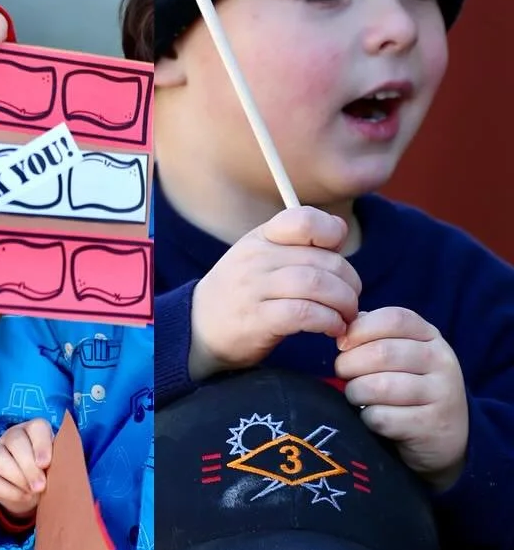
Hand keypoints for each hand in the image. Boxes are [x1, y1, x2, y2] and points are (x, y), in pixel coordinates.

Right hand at [0, 418, 53, 521]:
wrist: (33, 492)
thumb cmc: (51, 474)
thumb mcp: (60, 467)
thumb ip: (63, 465)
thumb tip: (67, 474)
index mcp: (35, 429)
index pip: (36, 428)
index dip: (41, 445)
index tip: (46, 464)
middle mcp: (13, 435)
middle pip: (15, 442)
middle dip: (28, 466)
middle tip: (41, 486)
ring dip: (17, 477)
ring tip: (32, 492)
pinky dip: (8, 491)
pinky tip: (23, 497)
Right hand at [188, 206, 360, 380]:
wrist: (197, 328)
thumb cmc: (241, 294)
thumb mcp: (261, 258)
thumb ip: (297, 246)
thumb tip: (340, 231)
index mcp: (261, 238)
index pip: (303, 220)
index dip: (331, 234)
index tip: (337, 256)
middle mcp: (256, 259)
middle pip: (324, 261)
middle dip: (349, 283)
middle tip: (351, 300)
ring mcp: (253, 289)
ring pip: (317, 285)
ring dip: (343, 304)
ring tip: (345, 317)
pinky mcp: (256, 320)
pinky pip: (305, 314)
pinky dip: (328, 322)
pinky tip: (332, 329)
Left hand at [335, 307, 467, 488]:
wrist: (445, 437)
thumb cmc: (409, 388)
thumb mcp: (401, 354)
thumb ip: (374, 336)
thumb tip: (344, 329)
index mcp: (430, 336)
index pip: (393, 319)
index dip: (359, 329)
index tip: (342, 345)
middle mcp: (442, 361)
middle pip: (381, 353)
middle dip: (349, 365)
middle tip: (344, 375)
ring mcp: (442, 394)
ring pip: (379, 386)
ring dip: (356, 392)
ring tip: (357, 395)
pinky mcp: (432, 425)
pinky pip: (382, 417)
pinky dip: (367, 418)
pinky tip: (374, 418)